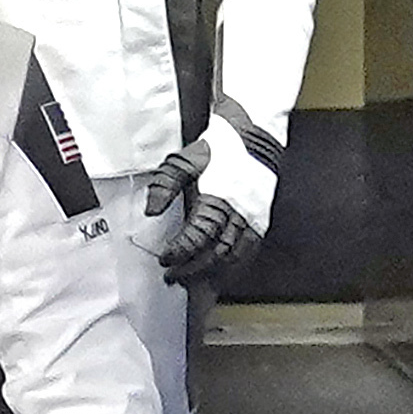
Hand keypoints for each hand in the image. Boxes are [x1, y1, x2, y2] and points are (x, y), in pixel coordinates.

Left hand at [142, 138, 270, 282]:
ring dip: (211, 272)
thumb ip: (166, 185)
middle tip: (173, 276)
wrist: (256, 134)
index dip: (180, 251)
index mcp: (218, 197)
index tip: (164, 260)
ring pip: (233, 257)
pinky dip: (232, 267)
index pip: (198, 235)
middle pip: (216, 252)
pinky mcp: (261, 221)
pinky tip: (217, 272)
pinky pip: (248, 252)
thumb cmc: (218, 148)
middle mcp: (238, 212)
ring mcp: (253, 219)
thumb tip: (150, 211)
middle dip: (192, 269)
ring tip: (191, 279)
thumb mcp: (185, 160)